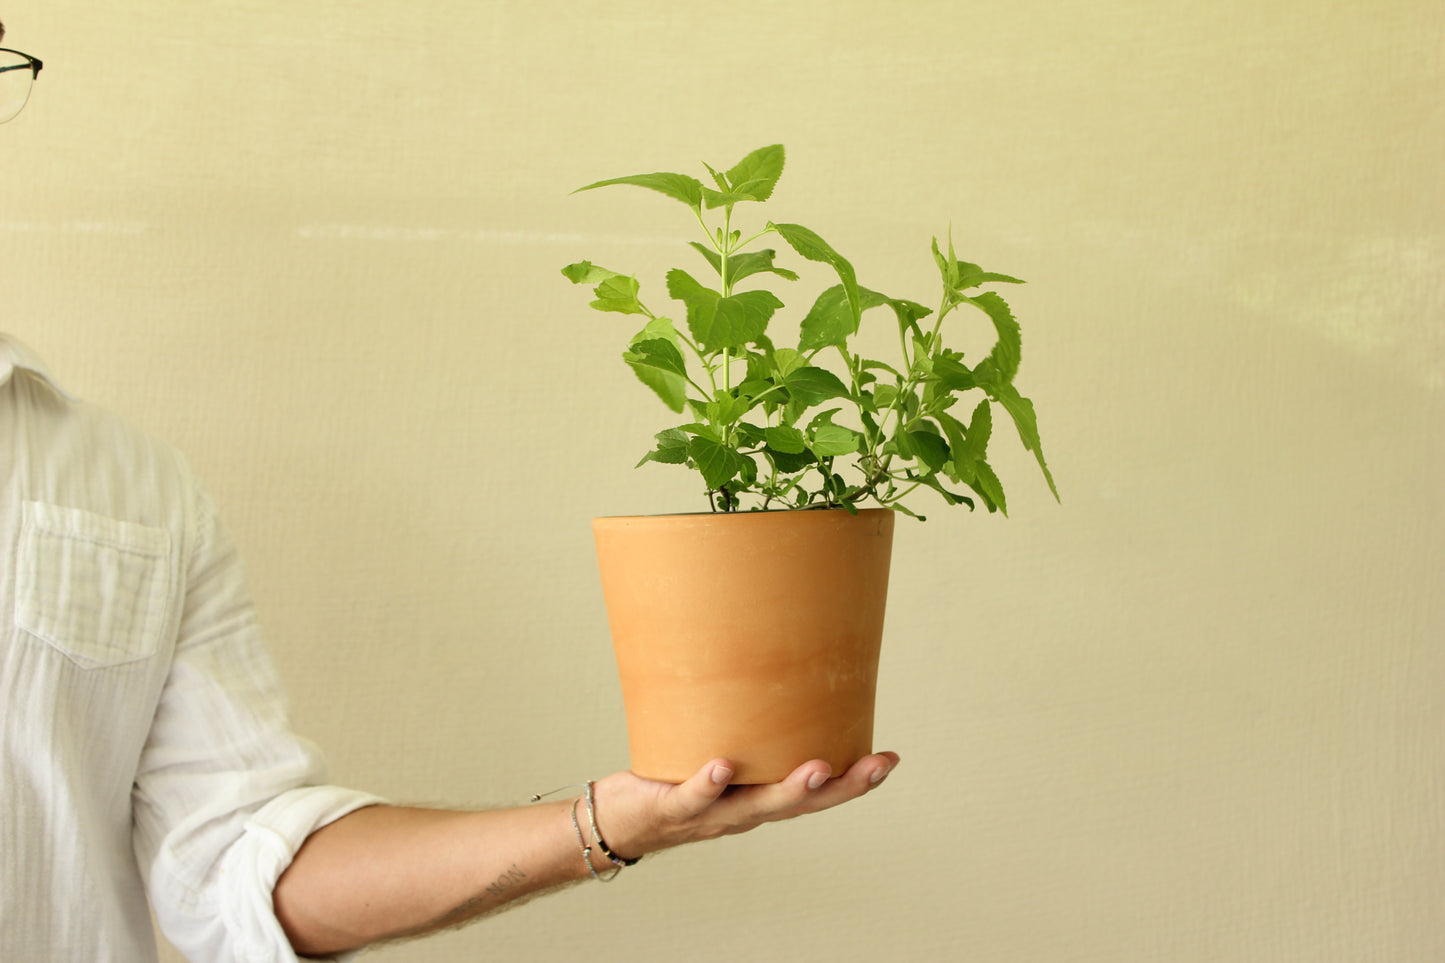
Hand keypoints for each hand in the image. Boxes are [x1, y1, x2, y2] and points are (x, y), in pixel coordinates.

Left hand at [591, 752, 898, 860]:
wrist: (618, 822)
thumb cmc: (672, 779)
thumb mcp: (716, 754)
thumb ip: (741, 729)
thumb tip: (767, 668)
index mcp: (759, 800)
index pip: (816, 796)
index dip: (854, 783)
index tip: (890, 761)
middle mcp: (742, 813)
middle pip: (799, 806)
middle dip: (842, 789)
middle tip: (877, 767)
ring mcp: (710, 814)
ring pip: (756, 807)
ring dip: (789, 791)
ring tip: (818, 769)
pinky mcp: (671, 808)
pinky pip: (693, 797)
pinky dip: (709, 783)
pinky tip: (724, 764)